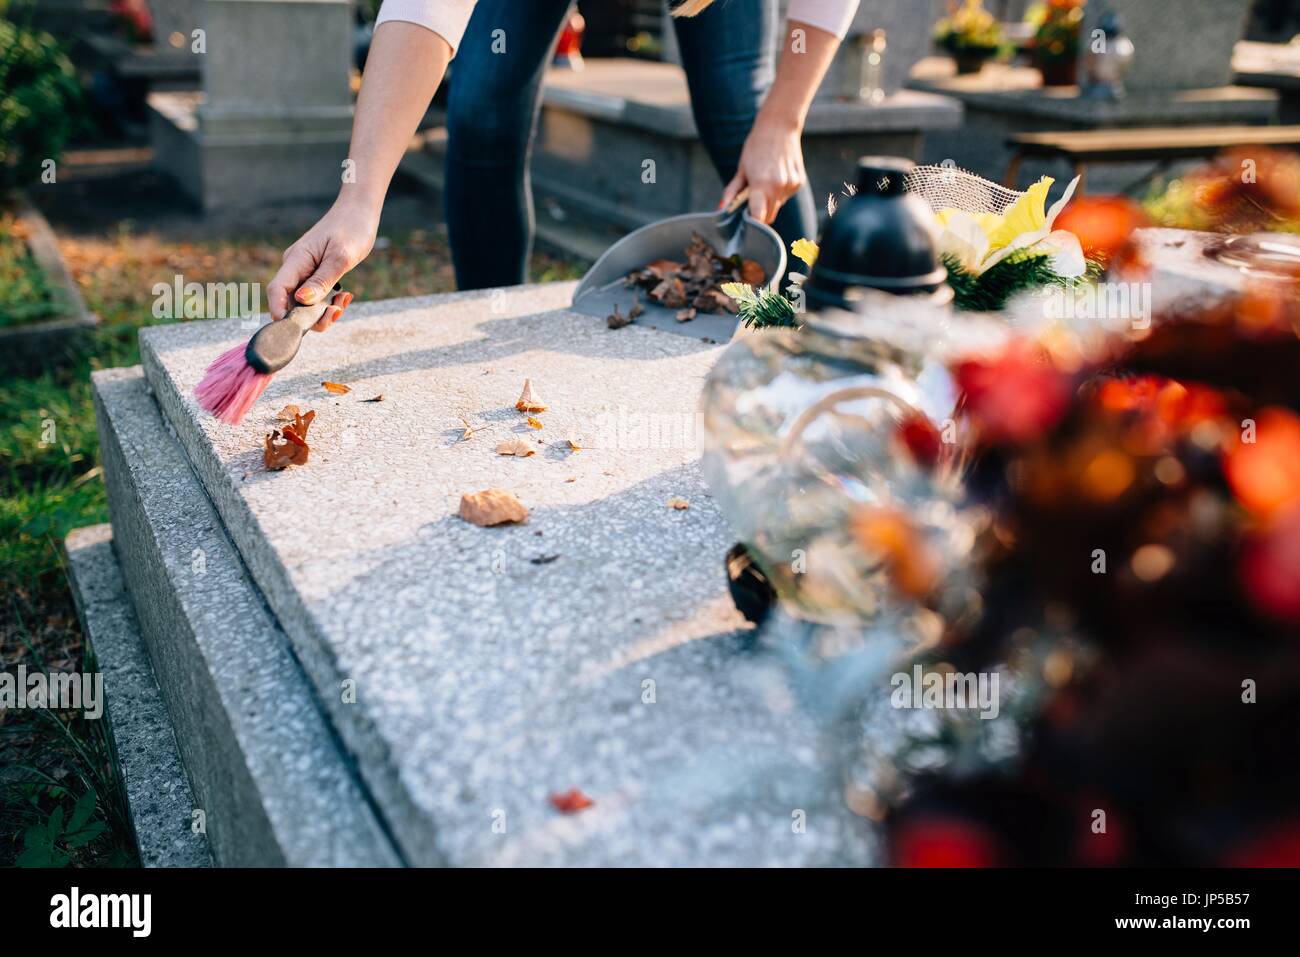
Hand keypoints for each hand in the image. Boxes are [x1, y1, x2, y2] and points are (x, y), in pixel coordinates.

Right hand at [268, 198, 379, 327]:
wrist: (360, 211)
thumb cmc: (352, 229)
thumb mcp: (341, 258)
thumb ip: (322, 281)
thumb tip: (302, 301)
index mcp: (296, 260)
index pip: (277, 290)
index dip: (280, 312)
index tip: (293, 329)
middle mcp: (296, 267)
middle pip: (291, 302)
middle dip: (311, 316)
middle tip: (336, 312)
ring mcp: (305, 271)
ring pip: (306, 303)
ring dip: (324, 310)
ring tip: (344, 300)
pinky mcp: (316, 274)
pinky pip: (317, 296)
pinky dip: (330, 302)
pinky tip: (345, 296)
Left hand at [720, 116, 806, 224]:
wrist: (778, 127)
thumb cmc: (755, 147)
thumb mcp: (741, 169)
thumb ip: (732, 192)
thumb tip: (720, 208)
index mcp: (761, 185)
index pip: (759, 218)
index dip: (753, 222)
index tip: (746, 220)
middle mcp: (778, 187)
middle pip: (769, 217)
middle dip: (760, 212)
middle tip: (753, 197)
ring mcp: (790, 185)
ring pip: (778, 206)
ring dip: (771, 200)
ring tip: (766, 179)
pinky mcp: (798, 182)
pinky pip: (786, 196)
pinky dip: (781, 192)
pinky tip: (777, 174)